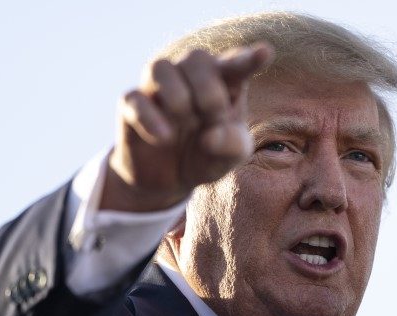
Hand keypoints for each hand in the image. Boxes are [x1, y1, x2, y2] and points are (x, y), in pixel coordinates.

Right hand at [100, 43, 273, 211]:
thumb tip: (211, 136)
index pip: (235, 64)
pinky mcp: (131, 105)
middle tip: (213, 119)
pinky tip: (165, 138)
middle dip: (209, 91)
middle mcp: (188, 77)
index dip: (248, 59)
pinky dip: (151, 118)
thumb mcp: (229, 158)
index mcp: (222, 83)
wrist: (169, 180)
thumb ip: (233, 147)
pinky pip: (135, 99)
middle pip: (196, 57)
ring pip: (160, 67)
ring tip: (186, 122)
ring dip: (178, 96)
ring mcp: (157, 88)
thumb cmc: (207, 156)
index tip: (265, 53)